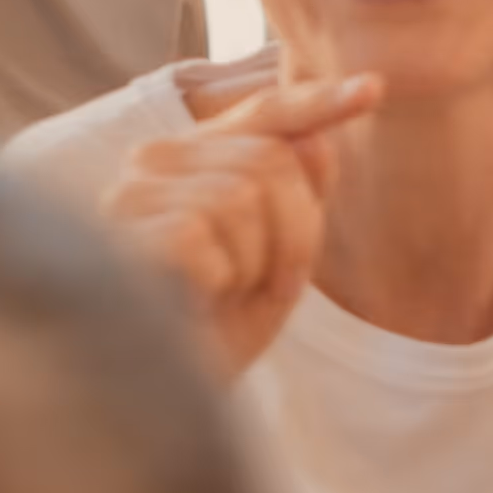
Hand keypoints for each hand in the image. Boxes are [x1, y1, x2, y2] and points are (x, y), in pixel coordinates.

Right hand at [104, 71, 383, 375]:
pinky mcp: (118, 232)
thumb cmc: (218, 330)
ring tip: (225, 298)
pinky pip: (200, 234)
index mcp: (196, 159)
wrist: (166, 403)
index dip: (316, 103)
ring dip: (254, 264)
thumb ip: (299, 197)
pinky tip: (192, 304)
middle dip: (292, 234)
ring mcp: (130, 193)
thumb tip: (320, 140)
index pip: (264, 115)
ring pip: (238, 196)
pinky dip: (217, 280)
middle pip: (267, 159)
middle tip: (264, 287)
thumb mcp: (278, 260)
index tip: (373, 89)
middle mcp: (154, 162)